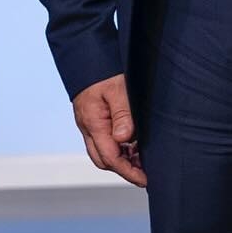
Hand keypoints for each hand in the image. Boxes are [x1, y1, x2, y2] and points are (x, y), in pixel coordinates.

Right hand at [72, 73, 145, 187]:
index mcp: (93, 122)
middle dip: (123, 169)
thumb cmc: (103, 69)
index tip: (145, 179)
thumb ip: (122, 115)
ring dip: (121, 158)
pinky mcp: (92, 117)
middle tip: (144, 172)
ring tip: (141, 157)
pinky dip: (117, 146)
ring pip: (102, 151)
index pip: (110, 157)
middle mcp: (87, 126)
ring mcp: (88, 122)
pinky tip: (132, 142)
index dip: (128, 172)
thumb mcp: (118, 89)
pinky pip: (102, 139)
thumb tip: (124, 139)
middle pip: (103, 160)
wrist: (87, 53)